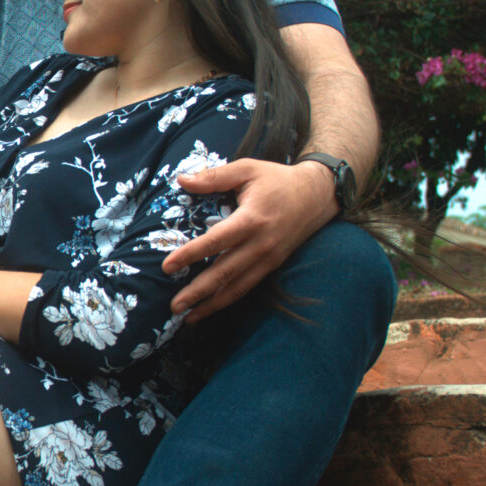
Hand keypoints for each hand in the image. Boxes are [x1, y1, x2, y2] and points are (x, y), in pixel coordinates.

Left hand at [163, 157, 339, 316]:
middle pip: (225, 272)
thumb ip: (214, 177)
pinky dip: (228, 299)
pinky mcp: (273, 265)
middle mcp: (261, 244)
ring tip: (187, 317)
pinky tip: (211, 307)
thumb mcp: (247, 169)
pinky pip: (248, 286)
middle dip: (197, 292)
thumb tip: (182, 180)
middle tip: (173, 306)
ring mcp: (269, 258)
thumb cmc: (278, 179)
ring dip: (211, 304)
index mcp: (252, 219)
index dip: (190, 254)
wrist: (318, 195)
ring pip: (237, 287)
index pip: (216, 241)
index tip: (167, 266)